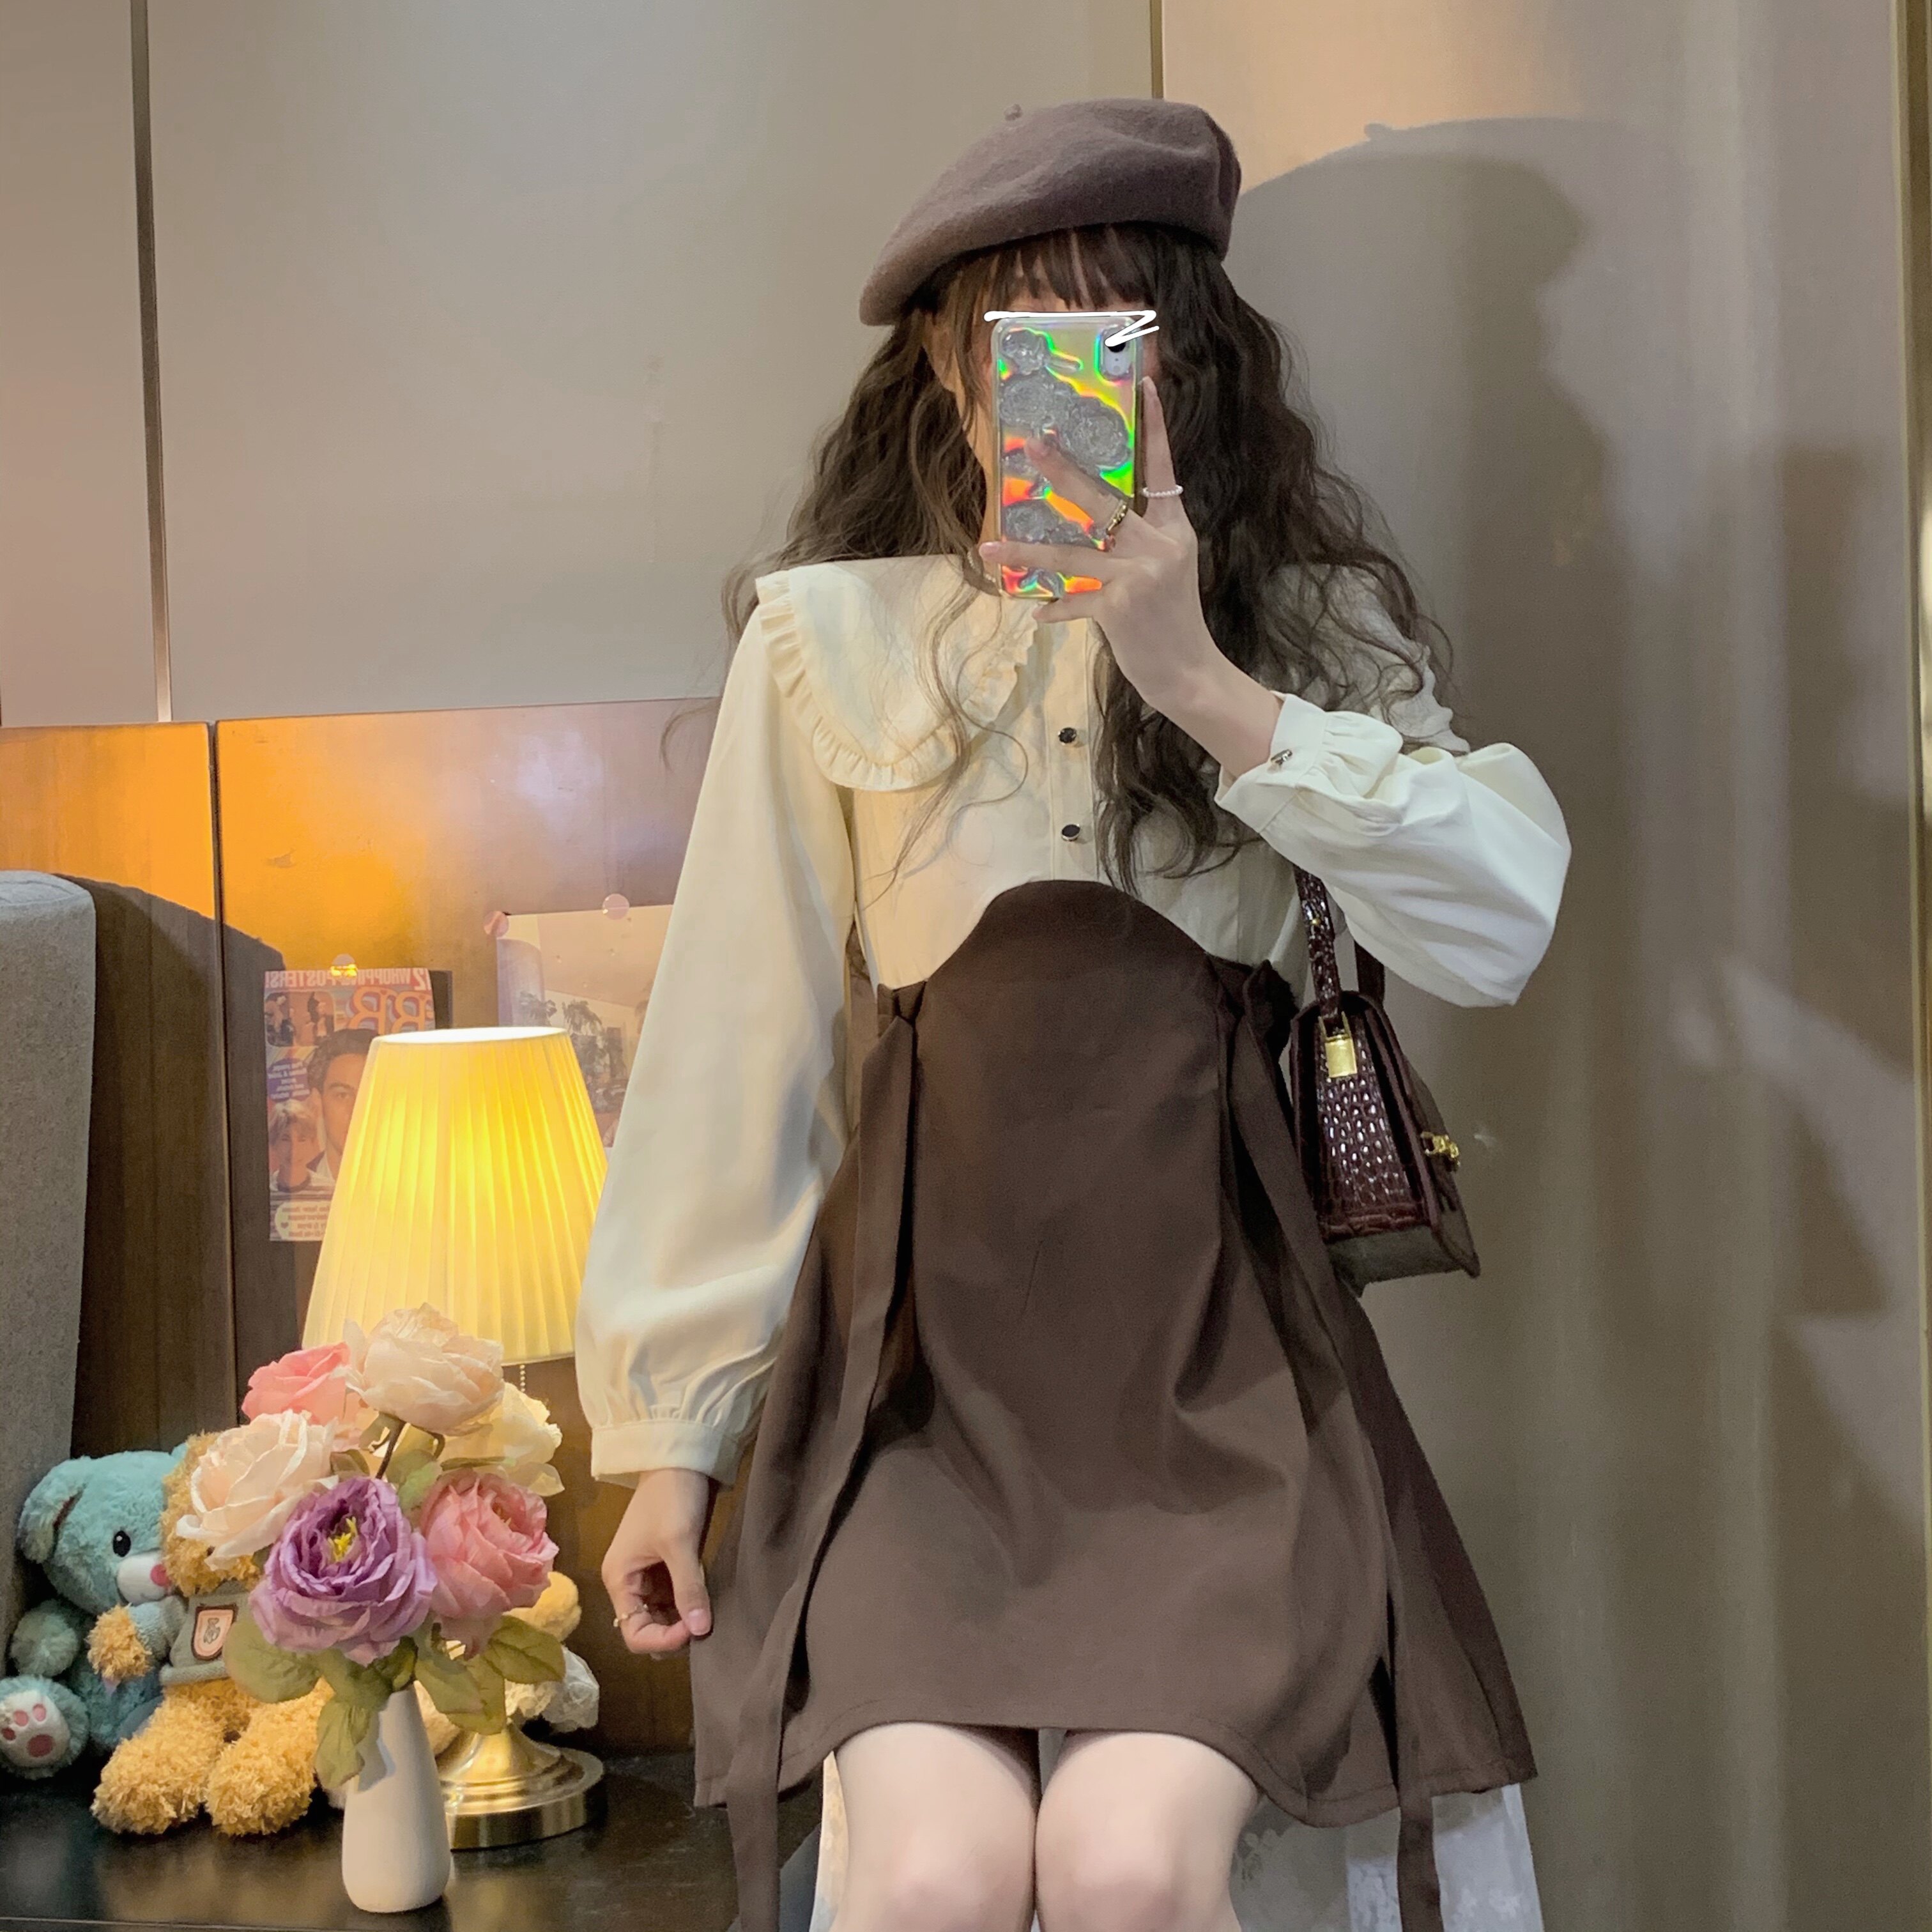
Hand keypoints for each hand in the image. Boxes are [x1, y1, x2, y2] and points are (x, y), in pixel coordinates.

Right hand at [602, 1467, 716, 1656]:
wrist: (680, 1459)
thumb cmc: (672, 1498)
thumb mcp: (679, 1542)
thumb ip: (688, 1587)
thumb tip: (700, 1630)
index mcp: (619, 1579)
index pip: (633, 1633)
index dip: (662, 1639)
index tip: (693, 1629)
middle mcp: (629, 1583)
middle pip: (646, 1628)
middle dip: (673, 1633)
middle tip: (704, 1624)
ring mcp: (648, 1575)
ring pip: (662, 1616)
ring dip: (682, 1621)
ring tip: (707, 1614)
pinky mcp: (666, 1566)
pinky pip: (673, 1599)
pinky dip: (687, 1605)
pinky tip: (706, 1602)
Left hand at [978, 378, 1216, 710]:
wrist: (1190, 673)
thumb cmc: (1172, 622)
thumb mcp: (1166, 572)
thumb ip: (1136, 545)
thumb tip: (1089, 529)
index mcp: (1173, 530)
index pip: (1164, 468)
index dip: (1156, 427)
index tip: (1148, 385)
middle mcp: (1157, 545)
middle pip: (1102, 499)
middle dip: (1063, 471)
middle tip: (1032, 446)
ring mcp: (1138, 575)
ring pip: (1070, 554)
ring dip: (1025, 550)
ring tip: (990, 545)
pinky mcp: (1120, 607)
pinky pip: (1073, 600)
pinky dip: (1055, 608)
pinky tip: (1038, 614)